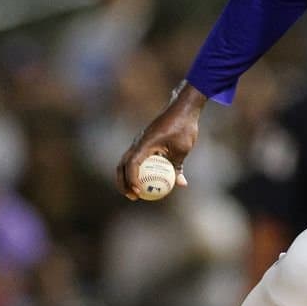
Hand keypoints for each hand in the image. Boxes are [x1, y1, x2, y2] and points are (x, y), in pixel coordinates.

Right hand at [115, 81, 205, 199]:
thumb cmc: (183, 127)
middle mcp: (138, 142)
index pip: (132, 164)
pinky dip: (136, 170)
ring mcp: (139, 142)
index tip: (139, 192)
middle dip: (123, 183)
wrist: (182, 109)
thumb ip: (178, 166)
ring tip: (135, 193)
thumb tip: (180, 184)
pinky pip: (135, 159)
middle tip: (132, 196)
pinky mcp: (144, 142)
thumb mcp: (183, 148)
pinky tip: (145, 181)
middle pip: (123, 165)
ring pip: (126, 162)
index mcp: (145, 143)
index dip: (132, 180)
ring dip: (127, 178)